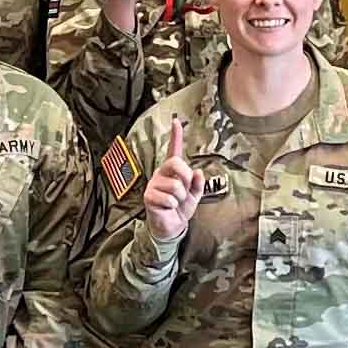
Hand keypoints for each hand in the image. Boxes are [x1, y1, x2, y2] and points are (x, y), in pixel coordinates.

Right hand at [140, 120, 208, 242]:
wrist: (171, 227)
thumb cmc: (180, 209)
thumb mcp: (194, 196)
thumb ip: (198, 184)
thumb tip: (198, 172)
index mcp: (172, 171)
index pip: (174, 150)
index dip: (175, 136)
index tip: (176, 121)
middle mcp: (161, 174)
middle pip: (177, 163)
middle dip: (186, 178)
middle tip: (185, 191)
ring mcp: (154, 184)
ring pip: (176, 186)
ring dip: (180, 198)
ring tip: (175, 203)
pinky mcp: (148, 196)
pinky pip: (169, 199)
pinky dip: (172, 206)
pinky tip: (167, 208)